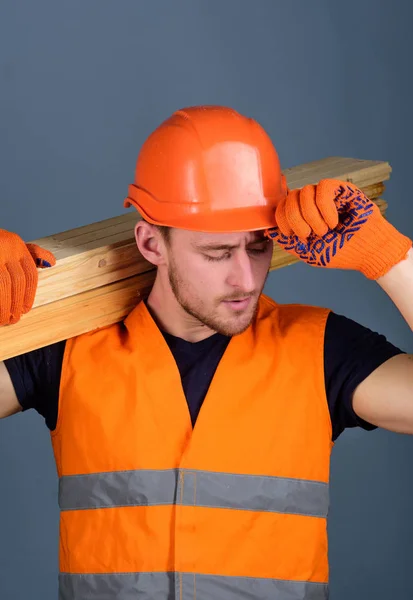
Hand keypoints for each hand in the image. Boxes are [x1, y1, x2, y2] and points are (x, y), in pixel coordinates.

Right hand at [0, 230, 55, 324]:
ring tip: (3, 320)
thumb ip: (28, 253)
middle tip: (13, 319)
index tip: (25, 310)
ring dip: (4, 306)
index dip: (29, 295)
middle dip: (16, 303)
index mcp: (14, 243)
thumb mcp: (7, 243)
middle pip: (17, 281)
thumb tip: (51, 262)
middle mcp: (3, 246)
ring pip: (2, 286)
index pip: (29, 274)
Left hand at [265, 179, 411, 278]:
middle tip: (311, 235)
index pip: (280, 207)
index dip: (281, 219)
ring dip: (312, 217)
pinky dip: (325, 208)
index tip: (293, 235)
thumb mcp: (309, 253)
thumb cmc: (340, 252)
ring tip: (326, 230)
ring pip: (303, 192)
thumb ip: (288, 243)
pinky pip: (322, 188)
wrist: (367, 252)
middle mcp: (310, 203)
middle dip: (296, 220)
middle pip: (289, 199)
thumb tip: (269, 231)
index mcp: (301, 217)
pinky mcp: (340, 188)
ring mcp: (323, 195)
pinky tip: (334, 221)